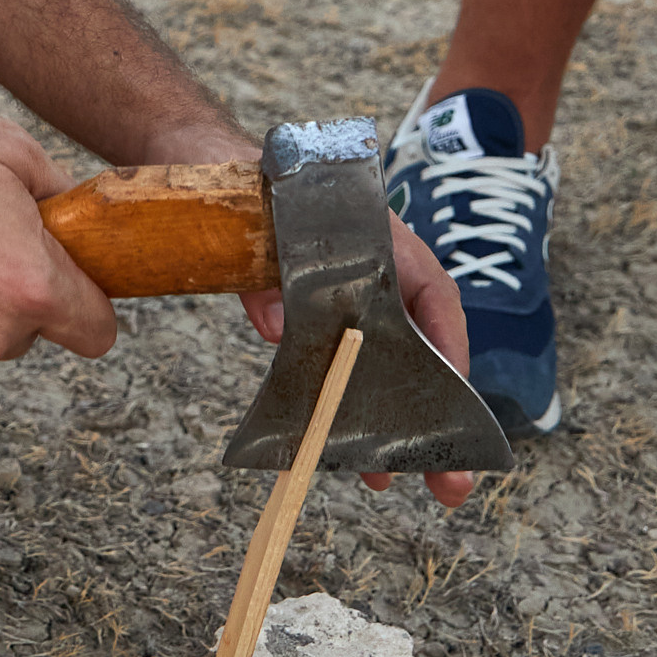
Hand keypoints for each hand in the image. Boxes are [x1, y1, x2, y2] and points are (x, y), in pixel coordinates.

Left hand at [241, 210, 474, 509]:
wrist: (199, 173)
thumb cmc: (241, 187)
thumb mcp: (252, 220)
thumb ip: (264, 270)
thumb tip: (277, 325)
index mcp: (372, 235)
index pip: (430, 292)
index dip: (449, 347)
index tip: (456, 399)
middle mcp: (370, 273)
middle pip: (415, 346)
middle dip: (434, 415)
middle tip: (449, 483)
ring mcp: (342, 301)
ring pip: (378, 367)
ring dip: (386, 423)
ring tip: (385, 481)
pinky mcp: (309, 323)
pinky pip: (336, 370)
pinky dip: (341, 407)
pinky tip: (336, 449)